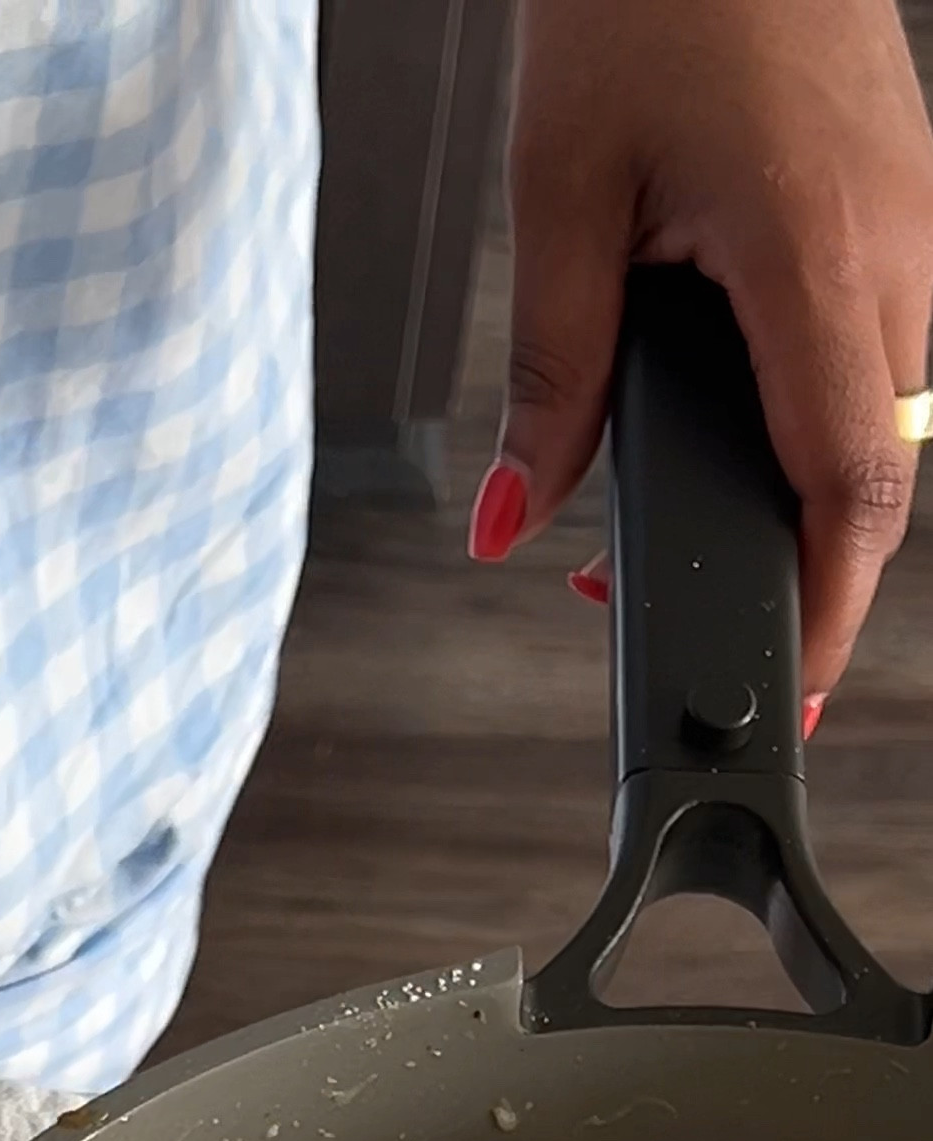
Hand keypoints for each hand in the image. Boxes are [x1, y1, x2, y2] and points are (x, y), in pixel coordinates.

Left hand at [473, 0, 932, 706]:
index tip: (777, 679)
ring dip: (808, 498)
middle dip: (798, 573)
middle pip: (882, 476)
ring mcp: (916, 224)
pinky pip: (884, 354)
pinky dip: (819, 419)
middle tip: (684, 621)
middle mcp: (897, 246)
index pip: (851, 486)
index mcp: (819, 252)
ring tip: (680, 530)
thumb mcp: (561, 194)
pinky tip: (739, 425)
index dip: (822, 607)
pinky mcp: (904, 207)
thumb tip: (516, 520)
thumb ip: (550, 378)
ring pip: (892, 422)